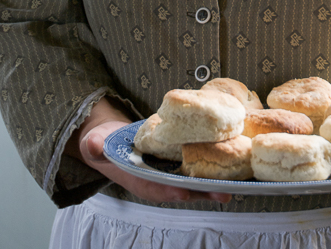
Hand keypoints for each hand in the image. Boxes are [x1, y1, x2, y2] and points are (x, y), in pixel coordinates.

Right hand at [65, 99, 230, 204]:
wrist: (106, 140)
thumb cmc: (103, 144)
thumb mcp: (95, 143)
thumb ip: (95, 145)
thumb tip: (94, 144)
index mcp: (139, 180)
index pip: (162, 189)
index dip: (180, 190)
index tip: (199, 190)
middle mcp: (156, 180)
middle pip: (184, 188)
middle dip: (206, 190)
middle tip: (229, 190)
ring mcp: (165, 173)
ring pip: (192, 179)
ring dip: (212, 179)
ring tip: (236, 179)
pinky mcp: (172, 162)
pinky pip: (192, 166)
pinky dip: (207, 163)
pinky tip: (225, 155)